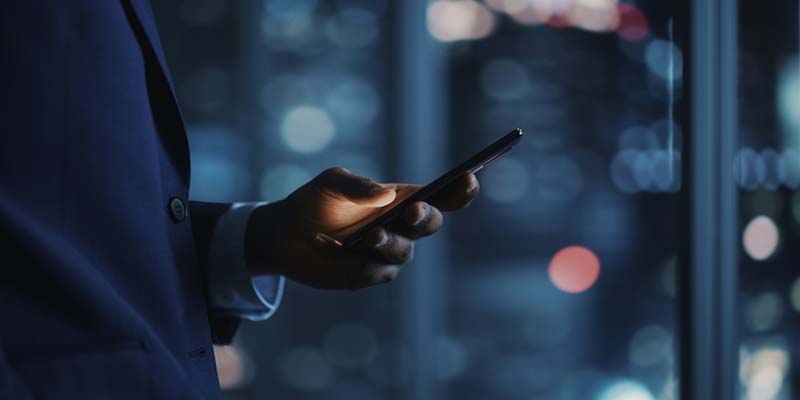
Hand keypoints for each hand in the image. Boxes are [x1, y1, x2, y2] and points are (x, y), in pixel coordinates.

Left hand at [245, 167, 478, 289]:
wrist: (283, 235)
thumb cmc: (314, 202)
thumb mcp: (331, 183)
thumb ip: (357, 186)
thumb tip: (385, 195)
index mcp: (402, 198)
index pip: (442, 194)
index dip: (461, 189)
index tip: (469, 178)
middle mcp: (402, 226)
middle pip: (432, 223)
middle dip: (426, 217)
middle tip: (412, 211)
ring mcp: (388, 253)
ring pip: (404, 251)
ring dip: (390, 242)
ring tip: (369, 235)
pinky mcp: (369, 275)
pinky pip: (375, 272)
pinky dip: (357, 261)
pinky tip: (331, 246)